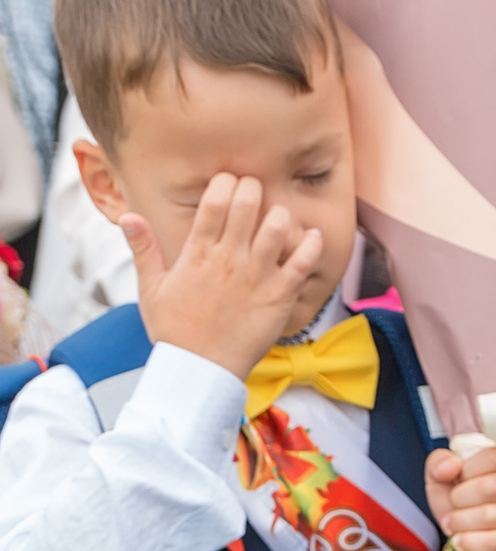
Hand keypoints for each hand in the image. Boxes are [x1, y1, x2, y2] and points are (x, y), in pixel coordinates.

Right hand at [124, 174, 326, 378]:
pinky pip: (303, 262)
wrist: (199, 370)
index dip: (225, 183)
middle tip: (255, 189)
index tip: (229, 180)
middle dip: (253, 188)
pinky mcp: (279, 296)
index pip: (214, 203)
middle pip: (247, 206)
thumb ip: (143, 249)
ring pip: (277, 227)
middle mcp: (228, 260)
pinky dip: (311, 244)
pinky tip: (312, 237)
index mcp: (197, 254)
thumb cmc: (174, 330)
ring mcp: (256, 277)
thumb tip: (127, 215)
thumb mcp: (151, 288)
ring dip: (281, 213)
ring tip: (278, 215)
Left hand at [426, 446, 495, 550]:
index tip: (459, 479)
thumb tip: (450, 467)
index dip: (467, 470)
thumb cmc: (464, 497)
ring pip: (491, 516)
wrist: (472, 533)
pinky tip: (458, 540)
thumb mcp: (446, 473)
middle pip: (493, 487)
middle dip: (460, 498)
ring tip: (452, 523)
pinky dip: (470, 542)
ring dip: (460, 521)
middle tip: (453, 504)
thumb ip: (440, 462)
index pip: (495, 457)